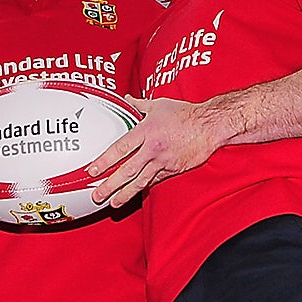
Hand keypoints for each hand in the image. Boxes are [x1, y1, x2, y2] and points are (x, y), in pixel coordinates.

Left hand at [86, 97, 226, 208]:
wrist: (209, 125)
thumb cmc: (186, 114)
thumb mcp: (159, 105)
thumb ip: (140, 104)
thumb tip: (127, 99)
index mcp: (146, 131)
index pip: (120, 149)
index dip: (105, 161)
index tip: (92, 170)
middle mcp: (152, 149)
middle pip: (127, 170)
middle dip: (110, 184)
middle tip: (97, 195)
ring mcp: (163, 161)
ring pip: (140, 181)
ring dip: (125, 193)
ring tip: (113, 202)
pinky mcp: (173, 169)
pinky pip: (156, 180)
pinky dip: (144, 187)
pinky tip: (135, 195)